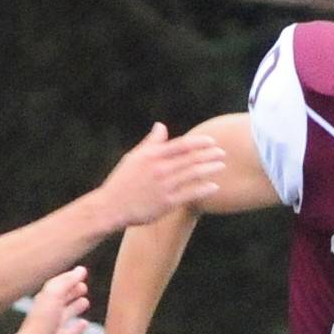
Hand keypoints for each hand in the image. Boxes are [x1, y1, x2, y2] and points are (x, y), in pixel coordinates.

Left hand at [14, 266, 89, 333]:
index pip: (58, 285)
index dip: (70, 278)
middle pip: (61, 299)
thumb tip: (81, 270)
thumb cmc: (42, 320)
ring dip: (75, 307)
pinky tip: (84, 323)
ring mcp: (54, 327)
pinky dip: (78, 327)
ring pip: (66, 314)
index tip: (82, 272)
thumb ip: (67, 281)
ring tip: (85, 301)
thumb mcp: (54, 294)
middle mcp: (48, 312)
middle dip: (72, 291)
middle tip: (84, 286)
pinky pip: (71, 332)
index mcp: (45, 299)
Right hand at [96, 123, 225, 228]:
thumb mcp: (133, 157)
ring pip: (193, 174)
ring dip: (210, 168)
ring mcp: (164, 186)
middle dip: (210, 154)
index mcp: (152, 156)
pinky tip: (215, 187)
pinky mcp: (166, 203)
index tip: (211, 142)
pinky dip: (204, 189)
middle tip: (222, 153)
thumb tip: (160, 126)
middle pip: (191, 158)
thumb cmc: (122, 181)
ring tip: (221, 166)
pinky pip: (190, 193)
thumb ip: (150, 143)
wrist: (111, 207)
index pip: (182, 145)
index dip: (200, 142)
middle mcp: (159, 169)